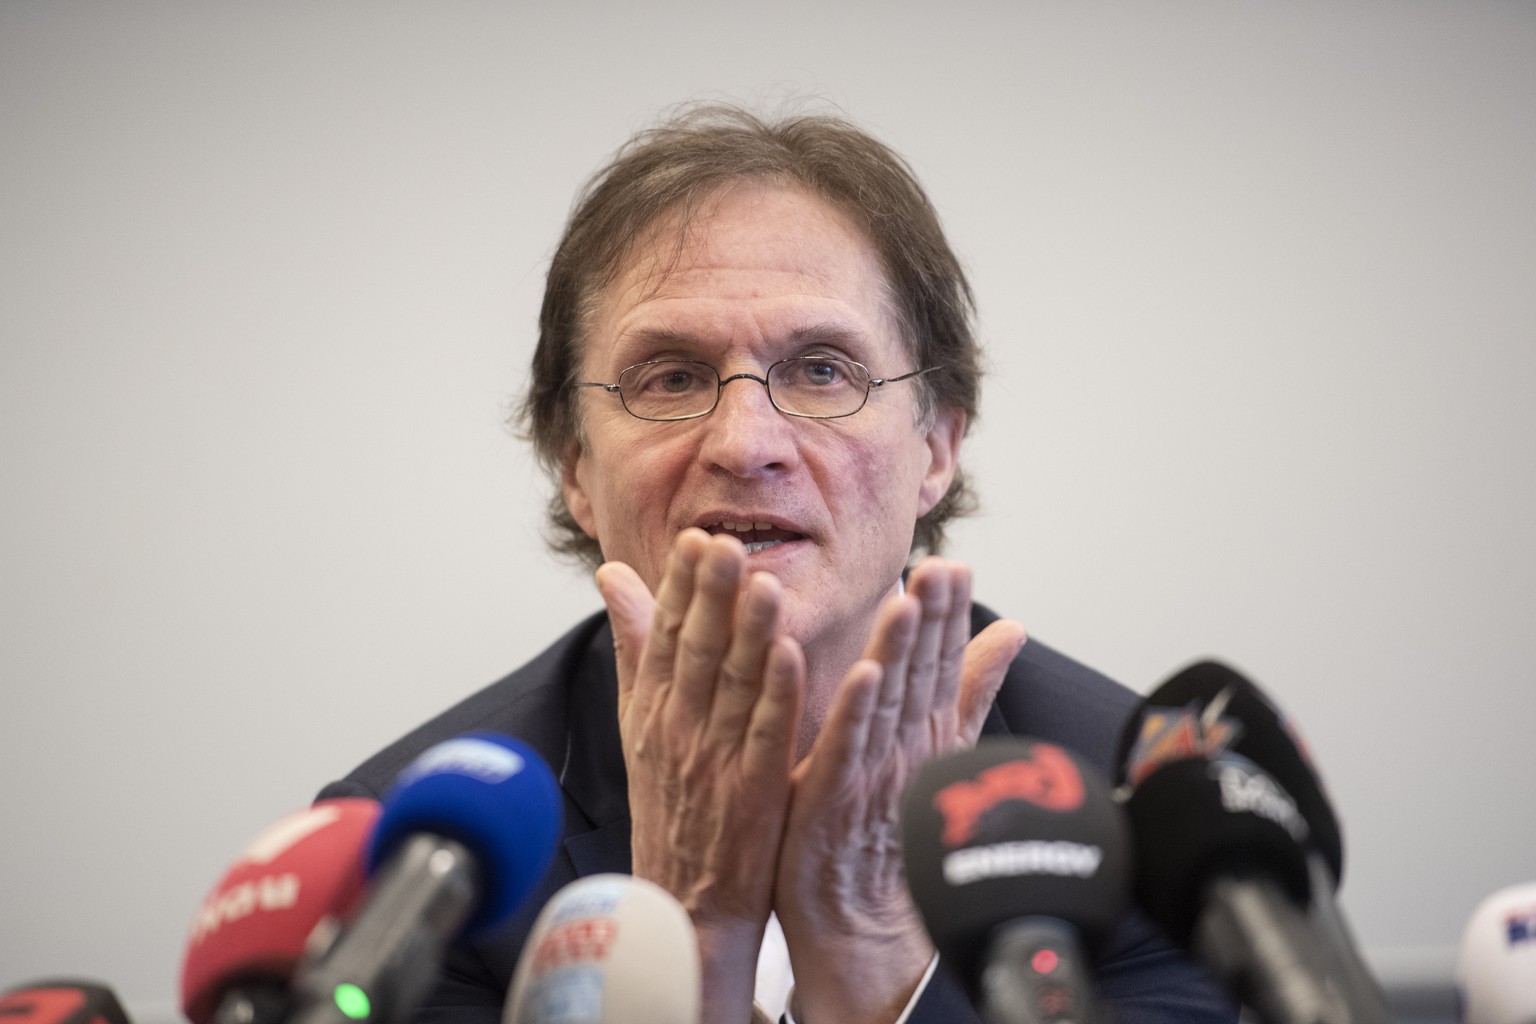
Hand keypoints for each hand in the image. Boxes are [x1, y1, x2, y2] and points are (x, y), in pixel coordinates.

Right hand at [596, 528, 804, 1023]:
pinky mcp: (753, 792)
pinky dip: (777, 695)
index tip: (696, 537)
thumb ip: (634, 647)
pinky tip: (791, 655)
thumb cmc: (672, 806)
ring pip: (734, 685)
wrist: (686, 902)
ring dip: (748, 634)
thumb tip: (612, 577)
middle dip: (709, 596)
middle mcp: (679, 728)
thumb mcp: (638, 722)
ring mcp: (715, 760)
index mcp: (653, 708)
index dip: (680, 585)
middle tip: (723, 542)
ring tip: (764, 583)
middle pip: (695, 650)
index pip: (665, 633)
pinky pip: (766, 735)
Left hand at [773, 558, 1026, 1023]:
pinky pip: (848, 749)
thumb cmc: (890, 829)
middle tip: (940, 567)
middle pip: (923, 671)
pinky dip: (857, 713)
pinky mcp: (836, 798)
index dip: (950, 613)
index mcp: (926, 728)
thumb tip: (1012, 629)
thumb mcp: (936, 746)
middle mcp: (907, 745)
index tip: (954, 564)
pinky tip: (865, 674)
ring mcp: (874, 772)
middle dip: (933, 619)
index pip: (943, 660)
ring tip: (908, 602)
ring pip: (889, 700)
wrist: (860, 921)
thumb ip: (970, 687)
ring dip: (900, 651)